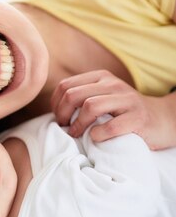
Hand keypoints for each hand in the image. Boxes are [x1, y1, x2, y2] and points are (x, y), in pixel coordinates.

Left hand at [50, 69, 175, 149]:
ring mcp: (126, 100)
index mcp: (100, 77)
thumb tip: (54, 111)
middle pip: (73, 95)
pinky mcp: (137, 118)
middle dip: (62, 114)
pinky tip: (96, 138)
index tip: (59, 119)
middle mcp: (113, 84)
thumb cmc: (124, 113)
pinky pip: (109, 126)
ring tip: (77, 134)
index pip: (65, 86)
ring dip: (78, 125)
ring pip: (90, 106)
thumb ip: (82, 97)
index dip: (56, 105)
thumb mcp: (103, 97)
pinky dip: (97, 135)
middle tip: (65, 128)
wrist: (161, 119)